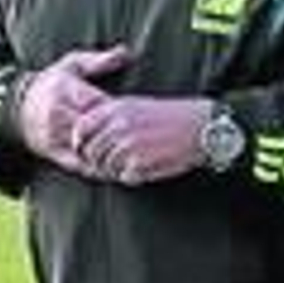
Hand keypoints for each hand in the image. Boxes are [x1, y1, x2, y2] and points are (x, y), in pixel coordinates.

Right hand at [17, 46, 129, 174]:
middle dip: (118, 134)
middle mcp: (59, 115)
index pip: (98, 103)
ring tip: (136, 157)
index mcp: (66, 91)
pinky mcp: (54, 153)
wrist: (18, 106)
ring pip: (89, 149)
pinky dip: (99, 169)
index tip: (138, 114)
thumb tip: (126, 53)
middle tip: (143, 139)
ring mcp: (56, 136)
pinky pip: (79, 165)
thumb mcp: (72, 64)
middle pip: (95, 128)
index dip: (119, 110)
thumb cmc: (53, 82)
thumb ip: (98, 60)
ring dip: (112, 155)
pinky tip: (117, 170)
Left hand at [70, 96, 212, 185]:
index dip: (82, 143)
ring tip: (134, 166)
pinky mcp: (139, 162)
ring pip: (106, 167)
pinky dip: (132, 177)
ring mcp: (127, 145)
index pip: (81, 130)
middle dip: (99, 162)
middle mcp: (117, 126)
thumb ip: (110, 116)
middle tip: (114, 164)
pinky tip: (146, 169)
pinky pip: (124, 177)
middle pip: (91, 153)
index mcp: (114, 110)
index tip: (89, 150)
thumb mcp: (137, 105)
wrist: (202, 126)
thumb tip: (87, 133)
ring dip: (117, 171)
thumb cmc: (172, 116)